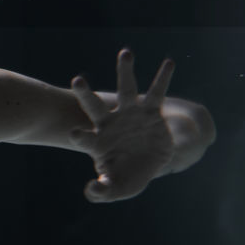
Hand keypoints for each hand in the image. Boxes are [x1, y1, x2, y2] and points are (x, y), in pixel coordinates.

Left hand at [69, 49, 175, 202]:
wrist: (149, 166)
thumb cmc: (126, 176)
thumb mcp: (116, 188)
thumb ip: (102, 192)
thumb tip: (92, 190)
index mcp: (97, 141)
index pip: (84, 138)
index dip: (79, 136)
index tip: (74, 134)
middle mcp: (110, 123)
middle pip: (94, 107)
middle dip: (85, 94)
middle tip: (77, 81)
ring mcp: (130, 115)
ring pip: (126, 90)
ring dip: (124, 71)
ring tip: (125, 53)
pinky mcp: (150, 112)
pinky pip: (157, 93)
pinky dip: (163, 78)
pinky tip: (169, 62)